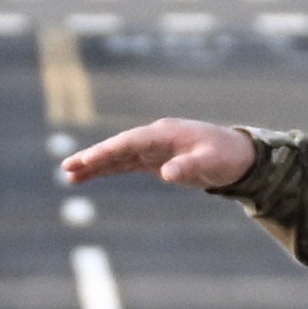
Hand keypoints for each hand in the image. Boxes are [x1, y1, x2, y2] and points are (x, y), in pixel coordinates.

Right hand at [64, 118, 258, 191]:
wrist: (240, 156)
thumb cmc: (226, 157)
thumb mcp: (211, 162)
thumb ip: (189, 166)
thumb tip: (167, 173)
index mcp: (164, 133)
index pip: (129, 142)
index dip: (106, 151)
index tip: (87, 160)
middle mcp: (154, 138)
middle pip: (117, 147)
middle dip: (92, 157)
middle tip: (67, 167)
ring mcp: (153, 148)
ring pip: (118, 156)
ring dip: (95, 165)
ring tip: (69, 175)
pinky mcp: (155, 160)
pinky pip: (126, 164)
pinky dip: (108, 169)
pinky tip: (90, 175)